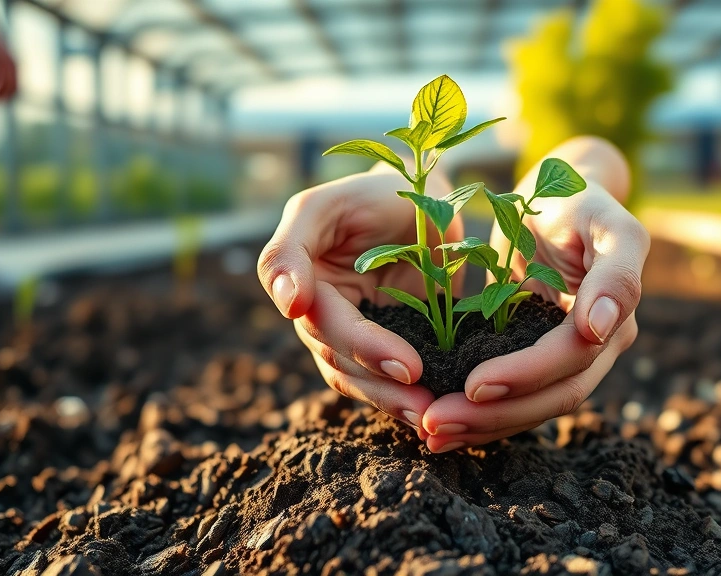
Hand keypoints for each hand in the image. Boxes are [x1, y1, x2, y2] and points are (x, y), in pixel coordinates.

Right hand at [258, 163, 461, 434]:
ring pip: (359, 380)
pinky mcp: (386, 347)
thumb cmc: (376, 191)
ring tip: (430, 413)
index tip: (402, 363)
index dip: (360, 343)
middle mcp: (316, 314)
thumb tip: (288, 305)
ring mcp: (351, 333)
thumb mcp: (329, 204)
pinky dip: (405, 398)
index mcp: (299, 279)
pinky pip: (386, 382)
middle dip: (381, 378)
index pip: (322, 320)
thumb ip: (292, 247)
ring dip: (392, 400)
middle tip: (423, 385)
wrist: (424, 200)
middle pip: (340, 358)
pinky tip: (433, 412)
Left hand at [421, 137, 649, 451]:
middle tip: (435, 423)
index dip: (525, 376)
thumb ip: (613, 271)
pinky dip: (481, 416)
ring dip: (483, 425)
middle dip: (495, 414)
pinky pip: (518, 397)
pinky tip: (441, 429)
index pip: (572, 358)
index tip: (472, 385)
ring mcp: (574, 357)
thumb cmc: (576, 199)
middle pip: (554, 396)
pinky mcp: (542, 359)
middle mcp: (603, 343)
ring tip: (430, 434)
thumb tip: (600, 329)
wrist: (561, 202)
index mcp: (618, 311)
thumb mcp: (600, 218)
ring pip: (535, 407)